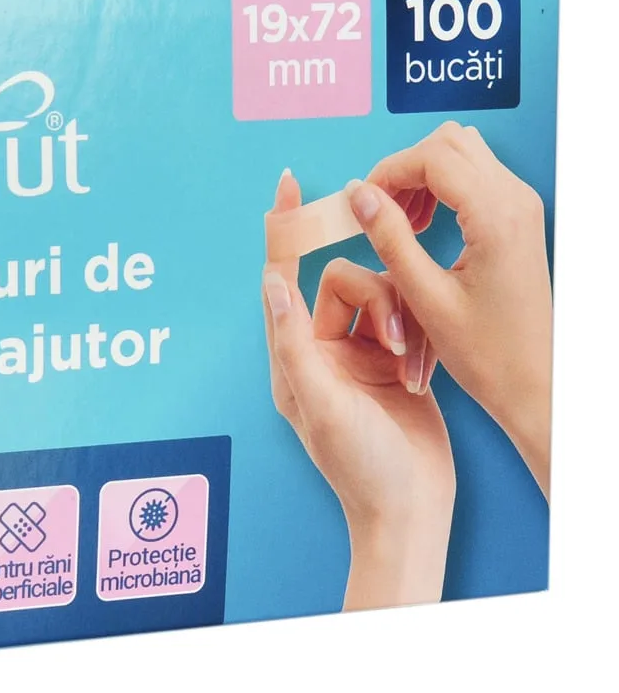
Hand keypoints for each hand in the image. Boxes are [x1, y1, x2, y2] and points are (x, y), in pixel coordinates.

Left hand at [263, 171, 454, 609]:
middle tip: (395, 345)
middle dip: (375, 302)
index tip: (287, 185)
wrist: (413, 508)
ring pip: (380, 295)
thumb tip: (271, 282)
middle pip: (343, 282)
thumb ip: (294, 342)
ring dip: (401, 321)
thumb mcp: (321, 404)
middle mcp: (321, 350)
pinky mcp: (393, 359)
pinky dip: (417, 334)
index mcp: (292, 357)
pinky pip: (406, 316)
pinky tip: (422, 374)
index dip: (283, 231)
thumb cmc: (361, 466)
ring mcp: (359, 354)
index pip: (281, 279)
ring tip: (411, 368)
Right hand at [346, 121, 551, 498]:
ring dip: (422, 174)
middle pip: (448, 142)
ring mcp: (522, 206)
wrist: (535, 382)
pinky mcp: (518, 217)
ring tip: (398, 220)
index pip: (432, 157)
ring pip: (461, 152)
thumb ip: (389, 238)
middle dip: (404, 168)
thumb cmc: (485, 352)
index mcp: (496, 217)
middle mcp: (516, 200)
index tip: (360, 204)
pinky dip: (439, 187)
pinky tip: (420, 225)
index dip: (387, 172)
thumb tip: (357, 193)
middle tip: (378, 210)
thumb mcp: (424, 297)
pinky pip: (474, 176)